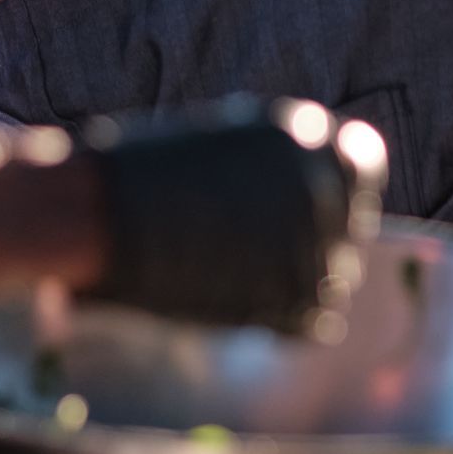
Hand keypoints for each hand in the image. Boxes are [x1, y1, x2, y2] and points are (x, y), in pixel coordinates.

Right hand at [82, 98, 385, 332]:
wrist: (91, 216)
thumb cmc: (140, 173)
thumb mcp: (225, 141)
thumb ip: (279, 164)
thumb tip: (319, 191)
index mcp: (304, 135)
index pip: (361, 161)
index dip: (338, 185)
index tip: (311, 205)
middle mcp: (319, 185)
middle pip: (348, 223)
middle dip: (315, 237)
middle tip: (253, 247)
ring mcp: (309, 242)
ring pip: (333, 275)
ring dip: (295, 280)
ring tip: (233, 274)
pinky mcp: (288, 298)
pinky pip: (314, 318)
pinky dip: (284, 318)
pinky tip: (239, 303)